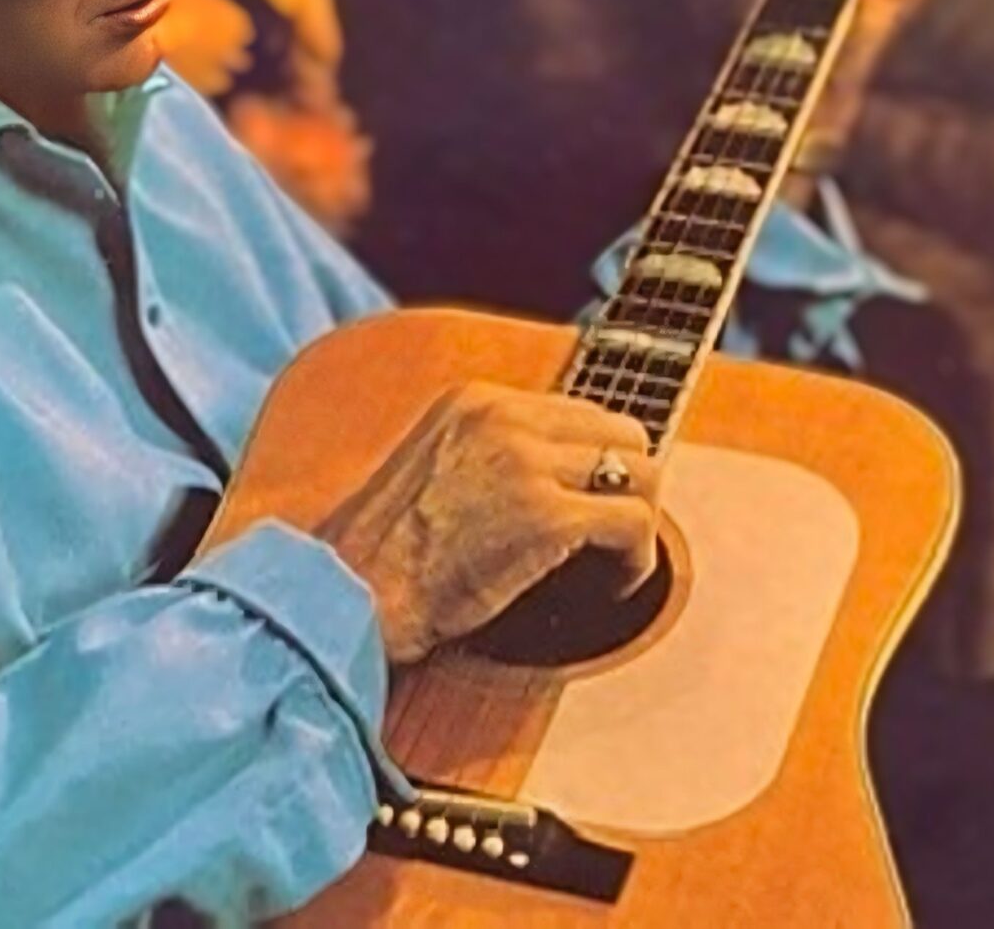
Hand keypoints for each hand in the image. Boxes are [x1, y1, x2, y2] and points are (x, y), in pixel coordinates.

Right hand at [316, 382, 661, 664]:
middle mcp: (506, 417)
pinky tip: (610, 588)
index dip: (598, 465)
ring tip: (611, 566)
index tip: (592, 506)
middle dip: (630, 488)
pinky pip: (633, 525)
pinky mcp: (546, 516)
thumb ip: (486, 454)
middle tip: (611, 537)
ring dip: (636, 525)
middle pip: (624, 433)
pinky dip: (635, 562)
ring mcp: (528, 462)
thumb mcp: (428, 467)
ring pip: (643, 474)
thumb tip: (552, 476)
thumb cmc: (379, 554)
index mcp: (476, 400)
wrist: (351, 593)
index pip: (581, 412)